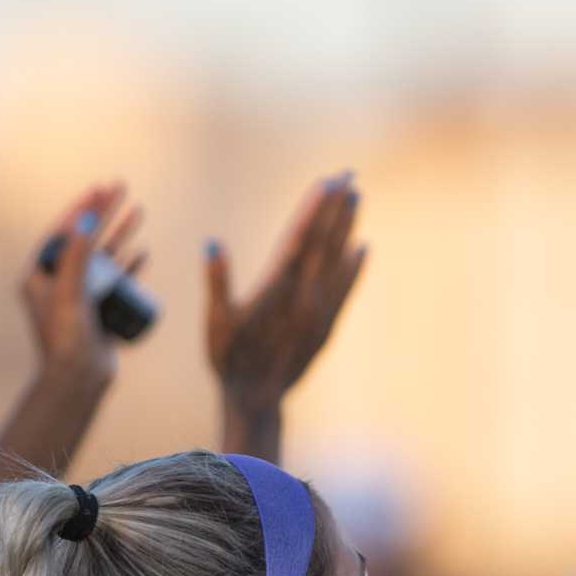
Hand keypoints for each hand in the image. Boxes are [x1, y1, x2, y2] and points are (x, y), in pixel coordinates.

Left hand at [21, 182, 145, 386]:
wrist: (78, 379)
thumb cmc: (67, 338)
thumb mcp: (69, 292)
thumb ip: (76, 255)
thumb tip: (85, 217)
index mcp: (41, 276)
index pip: (62, 233)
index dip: (81, 209)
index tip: (98, 190)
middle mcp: (59, 282)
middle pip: (85, 239)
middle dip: (103, 213)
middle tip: (121, 188)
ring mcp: (81, 295)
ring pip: (104, 256)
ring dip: (120, 233)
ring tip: (138, 210)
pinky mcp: (99, 309)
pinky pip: (117, 280)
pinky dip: (129, 264)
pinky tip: (142, 251)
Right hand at [205, 173, 365, 417]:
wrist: (257, 400)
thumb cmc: (229, 359)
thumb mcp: (216, 322)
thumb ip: (216, 282)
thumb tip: (213, 244)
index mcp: (277, 291)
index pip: (300, 240)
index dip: (314, 210)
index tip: (327, 183)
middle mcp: (305, 298)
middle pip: (325, 242)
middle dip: (337, 207)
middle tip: (349, 175)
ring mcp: (319, 312)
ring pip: (338, 260)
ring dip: (348, 227)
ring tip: (357, 197)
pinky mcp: (326, 326)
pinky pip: (345, 290)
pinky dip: (355, 268)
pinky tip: (363, 248)